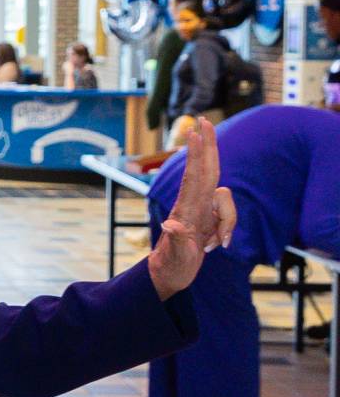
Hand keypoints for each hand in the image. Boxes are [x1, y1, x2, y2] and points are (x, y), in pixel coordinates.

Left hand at [148, 115, 236, 298]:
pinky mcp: (207, 217)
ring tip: (211, 247)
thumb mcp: (176, 257)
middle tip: (203, 120)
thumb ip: (176, 241)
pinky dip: (227, 230)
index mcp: (186, 209)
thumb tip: (171, 224)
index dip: (198, 155)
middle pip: (206, 169)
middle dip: (207, 146)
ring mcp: (200, 210)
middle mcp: (193, 204)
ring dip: (227, 224)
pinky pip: (227, 215)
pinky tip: (214, 246)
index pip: (195, 175)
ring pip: (225, 200)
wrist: (168, 276)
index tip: (196, 132)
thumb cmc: (172, 267)